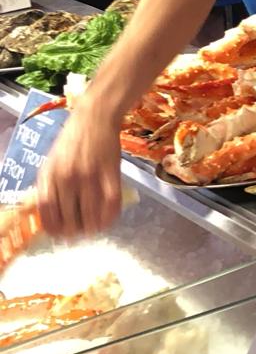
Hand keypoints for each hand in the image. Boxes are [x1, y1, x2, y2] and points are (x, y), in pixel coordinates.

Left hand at [37, 101, 121, 236]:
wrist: (95, 118)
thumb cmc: (71, 140)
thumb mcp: (51, 161)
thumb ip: (49, 185)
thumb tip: (49, 213)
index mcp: (50, 174)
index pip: (47, 210)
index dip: (53, 227)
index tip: (59, 235)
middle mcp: (68, 177)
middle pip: (69, 216)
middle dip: (74, 231)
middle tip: (78, 235)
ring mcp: (91, 175)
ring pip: (91, 213)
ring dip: (92, 227)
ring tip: (93, 230)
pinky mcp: (111, 173)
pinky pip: (111, 202)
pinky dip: (110, 216)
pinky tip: (108, 221)